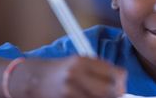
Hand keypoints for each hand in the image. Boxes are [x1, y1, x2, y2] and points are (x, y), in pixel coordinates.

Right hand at [10, 56, 126, 97]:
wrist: (34, 79)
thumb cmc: (60, 70)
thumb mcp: (79, 63)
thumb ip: (100, 70)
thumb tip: (122, 82)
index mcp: (82, 61)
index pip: (116, 74)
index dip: (121, 83)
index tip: (120, 86)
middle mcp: (76, 75)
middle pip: (111, 91)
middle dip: (115, 95)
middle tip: (112, 95)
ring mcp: (69, 91)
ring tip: (94, 95)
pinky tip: (85, 97)